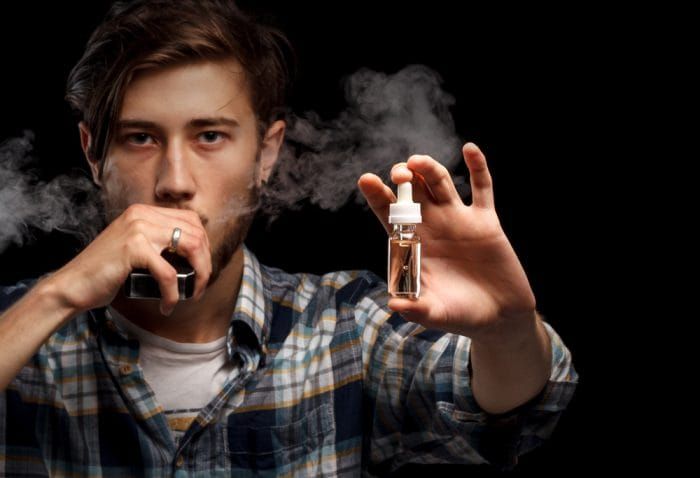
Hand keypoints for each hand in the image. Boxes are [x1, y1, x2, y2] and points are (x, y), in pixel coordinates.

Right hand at [48, 204, 211, 316]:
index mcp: (145, 211)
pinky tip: (167, 306)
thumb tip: (198, 254)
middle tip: (200, 286)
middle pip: (196, 233)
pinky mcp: (134, 248)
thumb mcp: (135, 247)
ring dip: (199, 275)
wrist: (72, 285)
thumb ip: (159, 242)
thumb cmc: (105, 273)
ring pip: (191, 248)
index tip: (203, 268)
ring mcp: (139, 228)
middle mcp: (143, 214)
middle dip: (206, 263)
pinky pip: (168, 273)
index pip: (192, 220)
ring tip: (192, 294)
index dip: (205, 245)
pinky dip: (172, 294)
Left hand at [357, 142, 537, 343]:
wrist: (499, 318)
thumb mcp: (437, 314)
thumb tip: (394, 304)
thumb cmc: (461, 316)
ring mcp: (459, 220)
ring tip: (418, 162)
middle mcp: (432, 226)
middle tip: (399, 174)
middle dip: (404, 179)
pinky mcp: (486, 221)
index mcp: (413, 244)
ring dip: (430, 169)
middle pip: (412, 192)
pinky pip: (482, 188)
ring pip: (441, 184)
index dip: (378, 196)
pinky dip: (478, 167)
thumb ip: (416, 308)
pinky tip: (469, 148)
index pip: (389, 214)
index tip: (366, 180)